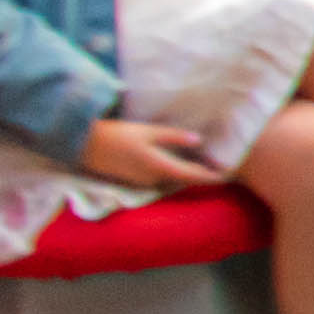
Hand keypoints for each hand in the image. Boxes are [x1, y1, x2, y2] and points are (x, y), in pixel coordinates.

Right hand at [78, 120, 212, 190]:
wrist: (85, 146)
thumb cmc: (117, 135)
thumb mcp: (148, 131)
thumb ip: (173, 136)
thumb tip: (198, 140)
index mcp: (159, 167)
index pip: (192, 176)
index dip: (211, 176)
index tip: (228, 174)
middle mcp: (153, 179)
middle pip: (183, 179)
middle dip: (201, 174)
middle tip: (221, 165)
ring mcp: (143, 181)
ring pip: (171, 179)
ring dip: (186, 172)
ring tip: (205, 163)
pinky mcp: (134, 180)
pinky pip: (159, 177)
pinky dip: (172, 171)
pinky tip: (178, 161)